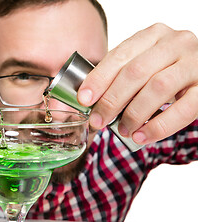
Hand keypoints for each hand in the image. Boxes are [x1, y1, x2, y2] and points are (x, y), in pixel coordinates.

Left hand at [78, 23, 197, 144]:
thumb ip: (121, 74)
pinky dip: (159, 126)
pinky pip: (183, 110)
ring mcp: (195, 64)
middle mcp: (175, 43)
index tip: (84, 99)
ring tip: (122, 130)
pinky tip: (142, 136)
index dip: (99, 79)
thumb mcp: (144, 62)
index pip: (120, 55)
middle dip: (111, 100)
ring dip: (134, 114)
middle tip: (98, 120)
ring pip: (158, 88)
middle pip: (135, 72)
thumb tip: (90, 99)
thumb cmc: (166, 69)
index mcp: (153, 35)